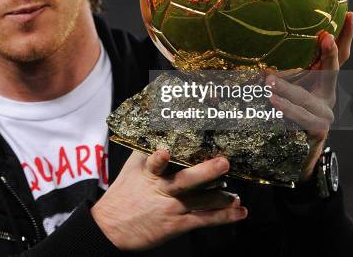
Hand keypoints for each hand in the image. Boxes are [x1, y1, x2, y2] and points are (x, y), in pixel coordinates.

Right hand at [91, 150, 246, 250]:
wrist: (112, 226)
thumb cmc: (124, 193)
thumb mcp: (132, 167)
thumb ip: (147, 148)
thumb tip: (158, 126)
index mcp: (148, 173)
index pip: (155, 162)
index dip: (160, 157)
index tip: (165, 151)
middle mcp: (162, 189)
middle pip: (185, 180)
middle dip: (205, 172)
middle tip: (223, 162)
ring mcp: (171, 207)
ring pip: (200, 200)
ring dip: (221, 197)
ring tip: (237, 194)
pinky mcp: (177, 224)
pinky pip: (204, 219)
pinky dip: (223, 217)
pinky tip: (239, 212)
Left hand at [266, 12, 352, 181]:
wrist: (296, 152)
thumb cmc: (289, 113)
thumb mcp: (287, 87)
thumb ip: (279, 70)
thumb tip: (256, 52)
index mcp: (323, 81)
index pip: (339, 55)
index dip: (346, 36)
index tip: (349, 16)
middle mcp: (327, 95)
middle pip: (332, 72)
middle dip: (328, 54)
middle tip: (324, 37)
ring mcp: (324, 114)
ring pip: (307, 99)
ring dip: (288, 90)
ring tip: (269, 82)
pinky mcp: (316, 131)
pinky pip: (300, 119)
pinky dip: (286, 111)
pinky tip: (273, 104)